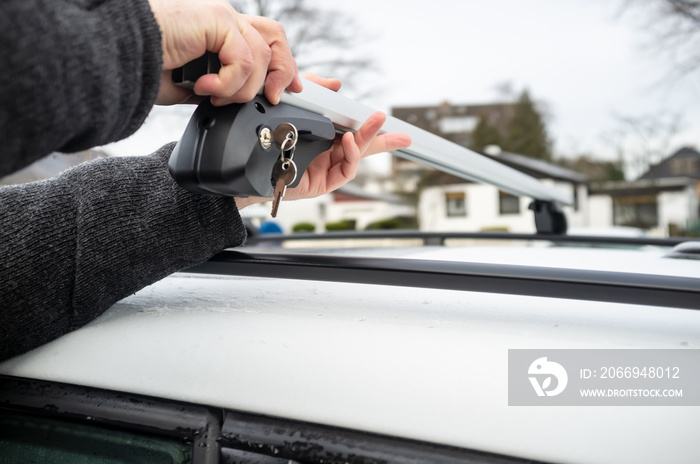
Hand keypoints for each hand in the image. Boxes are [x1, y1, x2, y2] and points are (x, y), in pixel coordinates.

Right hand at [148, 0, 301, 105]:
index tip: (290, 89)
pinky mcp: (216, 19)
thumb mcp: (193, 85)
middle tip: (276, 97)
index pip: (264, 40)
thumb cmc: (144, 69)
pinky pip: (243, 59)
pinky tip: (204, 88)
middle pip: (275, 36)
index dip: (283, 64)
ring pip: (262, 56)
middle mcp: (223, 20)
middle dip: (283, 71)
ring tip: (214, 96)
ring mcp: (221, 17)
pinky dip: (228, 83)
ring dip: (242, 89)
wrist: (118, 56)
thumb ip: (220, 87)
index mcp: (219, 33)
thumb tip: (239, 102)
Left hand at [235, 74, 410, 209]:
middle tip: (404, 136)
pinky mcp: (322, 183)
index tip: (385, 119)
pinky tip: (351, 141)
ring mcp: (325, 168)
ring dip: (368, 140)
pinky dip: (352, 155)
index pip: (351, 129)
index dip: (368, 126)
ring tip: (377, 124)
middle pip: (361, 146)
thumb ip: (314, 92)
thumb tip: (337, 84)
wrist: (247, 160)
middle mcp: (325, 153)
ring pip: (356, 156)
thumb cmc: (268, 135)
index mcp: (321, 137)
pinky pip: (345, 170)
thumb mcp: (294, 104)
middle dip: (382, 140)